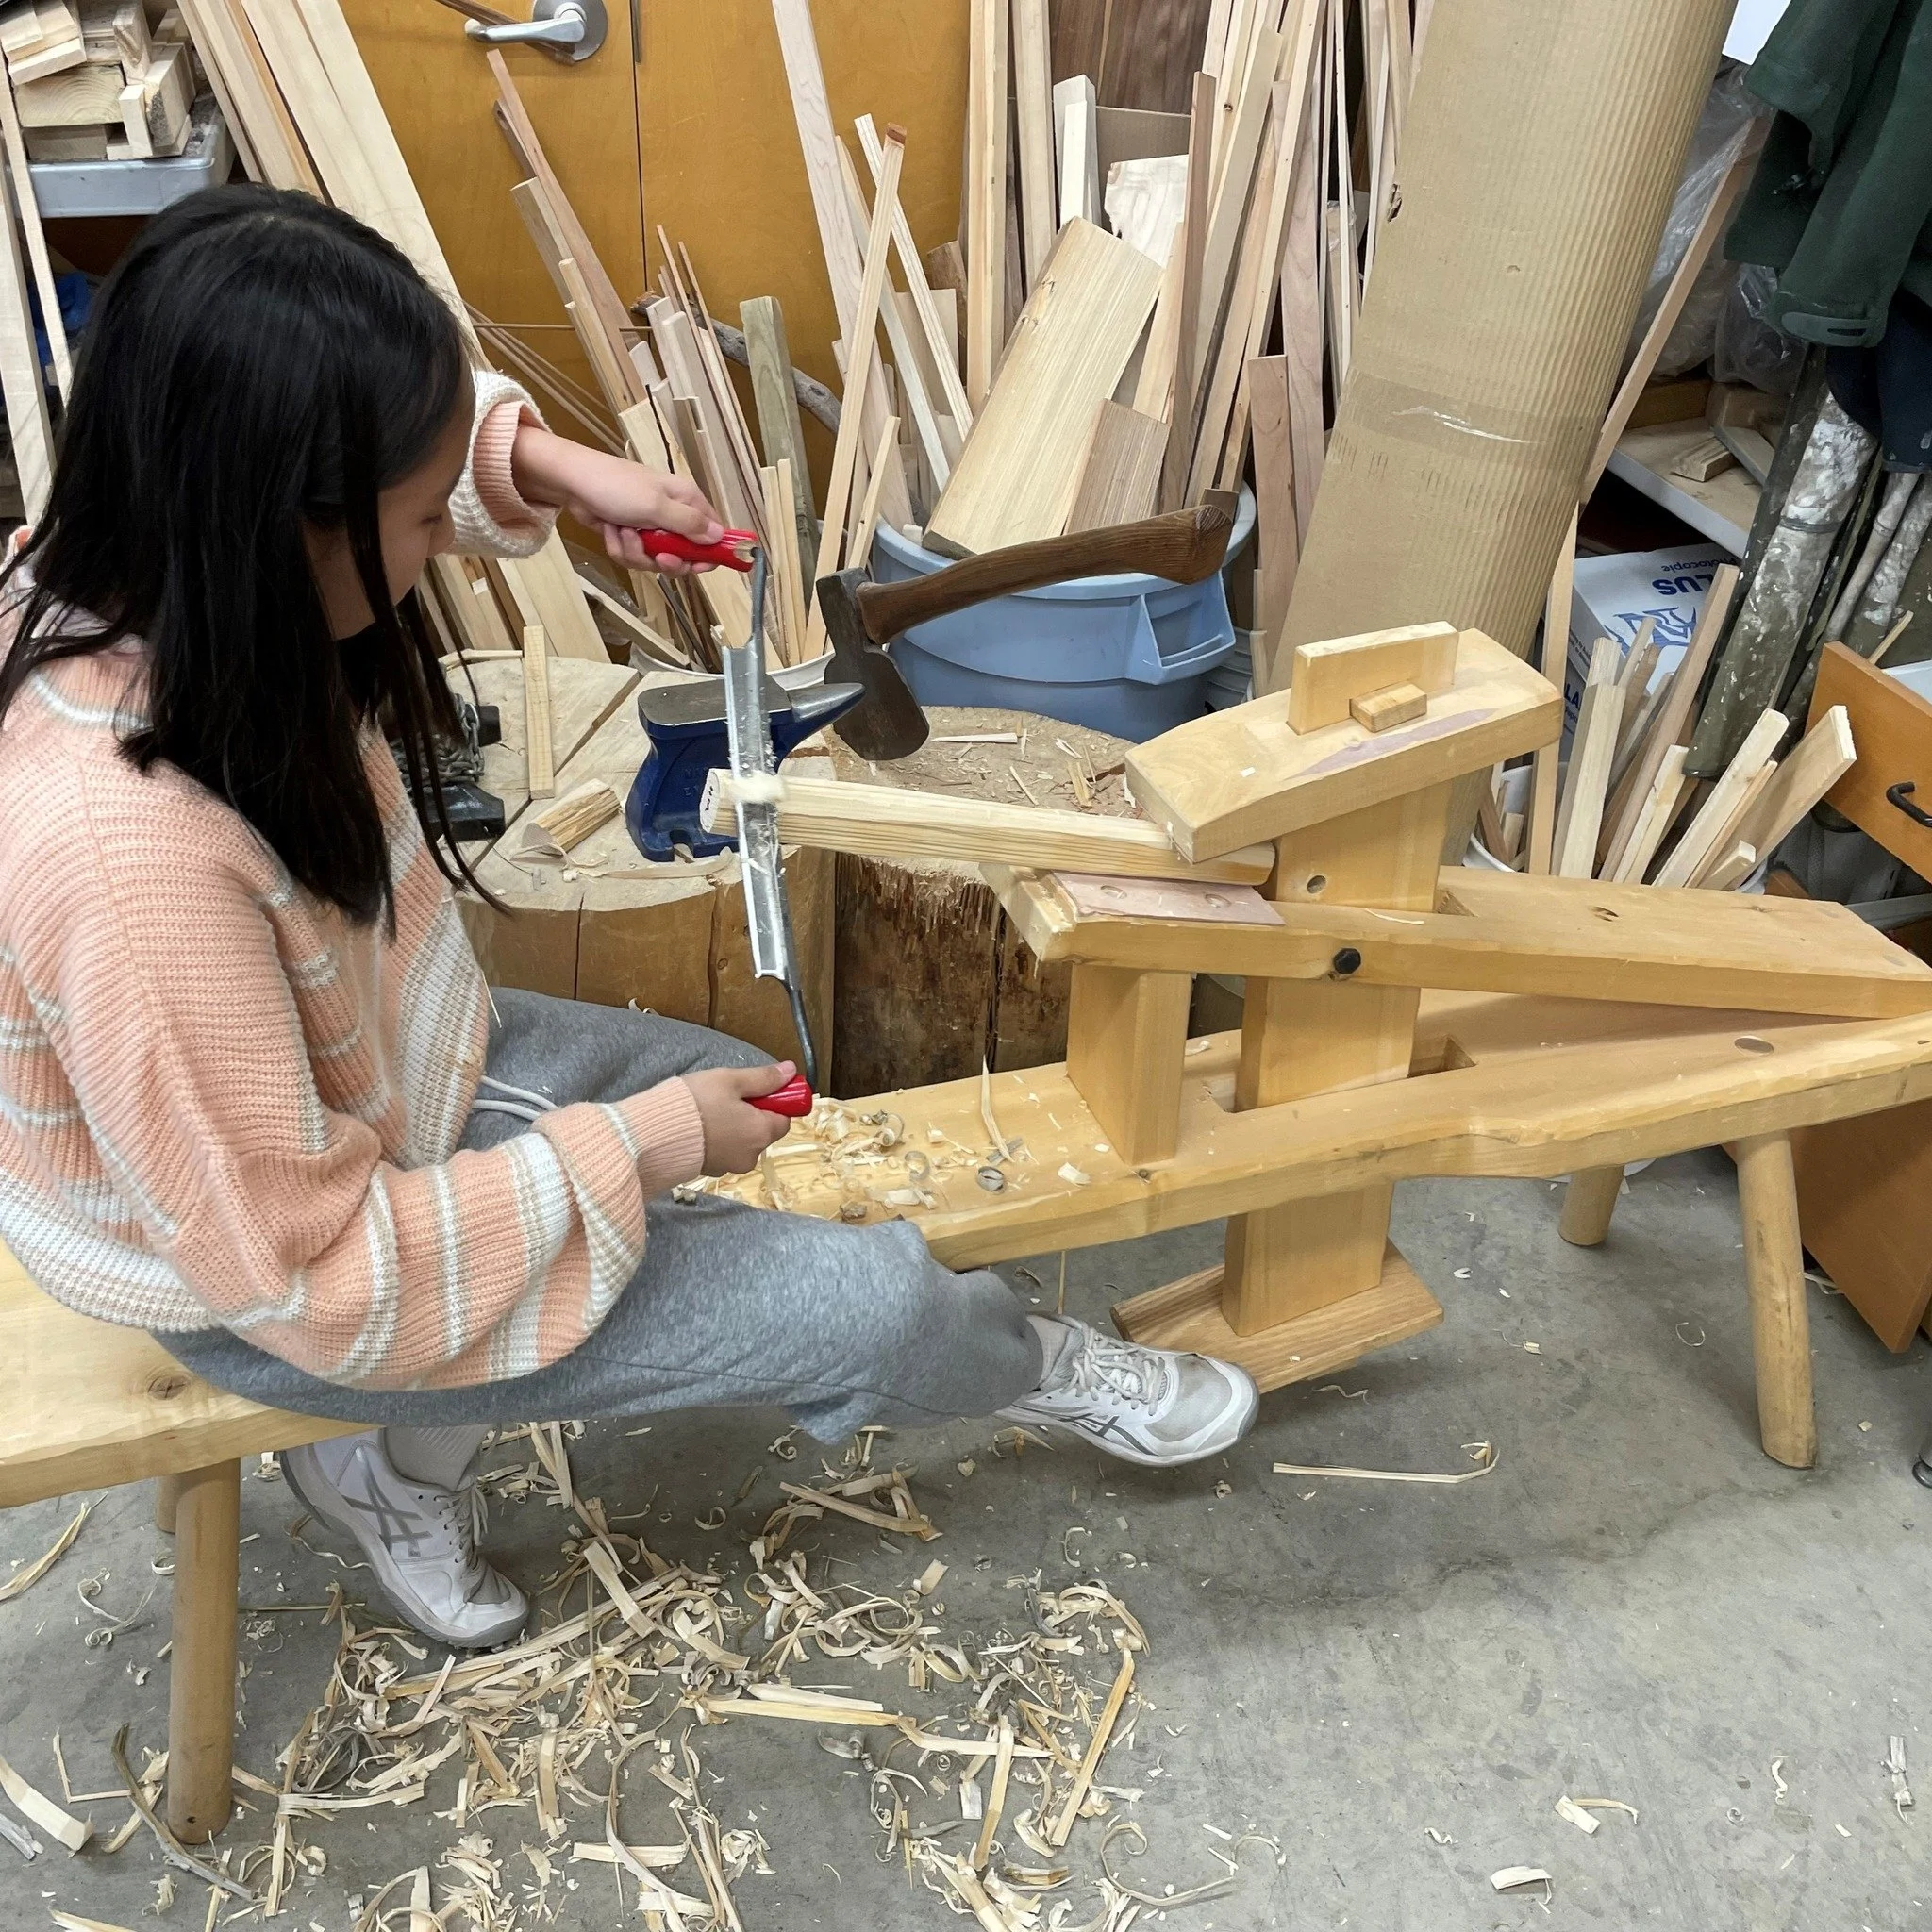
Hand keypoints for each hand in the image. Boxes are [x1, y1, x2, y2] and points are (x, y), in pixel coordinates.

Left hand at [511, 424, 723, 575]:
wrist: (572, 482)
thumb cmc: (616, 487)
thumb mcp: (656, 506)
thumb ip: (690, 524)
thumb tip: (719, 537)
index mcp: (687, 501)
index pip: (713, 534)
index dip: (709, 554)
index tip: (698, 566)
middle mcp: (673, 515)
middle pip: (685, 555)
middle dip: (666, 560)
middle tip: (657, 555)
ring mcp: (651, 527)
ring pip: (656, 560)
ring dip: (637, 553)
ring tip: (623, 531)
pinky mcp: (631, 536)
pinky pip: (634, 557)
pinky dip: (620, 548)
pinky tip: (611, 531)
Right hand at [682, 1061, 796, 1175]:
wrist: (653, 1134)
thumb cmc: (695, 1103)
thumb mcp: (731, 1080)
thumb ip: (764, 1078)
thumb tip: (791, 1072)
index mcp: (762, 1133)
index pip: (784, 1119)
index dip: (774, 1102)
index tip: (756, 1090)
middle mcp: (751, 1155)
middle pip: (762, 1131)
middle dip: (751, 1114)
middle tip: (727, 1096)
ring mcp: (729, 1167)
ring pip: (741, 1142)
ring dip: (733, 1127)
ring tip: (707, 1110)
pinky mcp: (709, 1171)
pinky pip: (722, 1151)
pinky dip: (716, 1139)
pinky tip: (698, 1126)